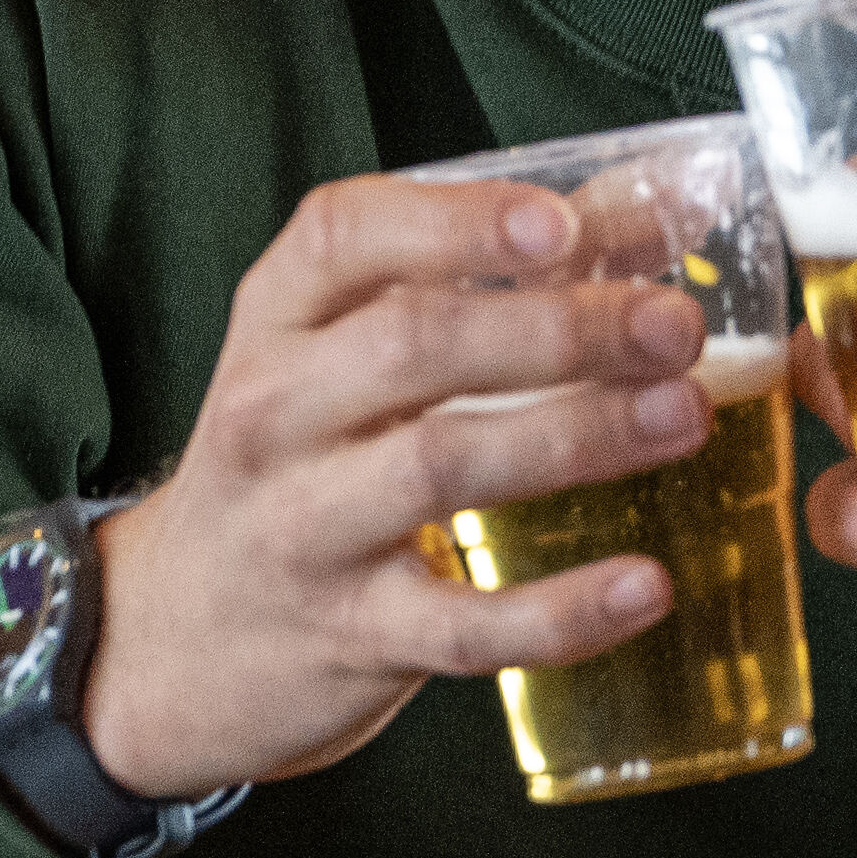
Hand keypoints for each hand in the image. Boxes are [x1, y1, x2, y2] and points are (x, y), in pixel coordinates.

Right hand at [75, 173, 713, 798]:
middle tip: (673, 326)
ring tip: (682, 414)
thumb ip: (475, 283)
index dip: (459, 222)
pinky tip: (644, 584)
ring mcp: (305, 528)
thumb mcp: (340, 357)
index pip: (344, 238)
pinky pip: (462, 624)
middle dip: (558, 328)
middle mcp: (276, 414)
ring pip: (440, 468)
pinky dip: (560, 609)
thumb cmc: (295, 466)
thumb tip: (649, 216)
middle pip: (414, 346)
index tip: (564, 223)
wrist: (173, 641)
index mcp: (279, 321)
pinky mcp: (351, 635)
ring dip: (576, 436)